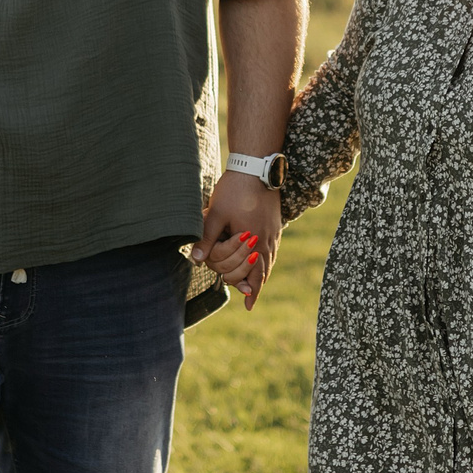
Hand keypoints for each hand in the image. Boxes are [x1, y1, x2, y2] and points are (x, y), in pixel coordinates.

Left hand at [196, 170, 281, 307]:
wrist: (256, 167)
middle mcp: (267, 240)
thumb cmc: (234, 190)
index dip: (251, 291)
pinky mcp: (275, 222)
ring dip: (263, 274)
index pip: (254, 274)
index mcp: (253, 241)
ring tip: (258, 284)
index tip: (248, 306)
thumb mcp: (215, 214)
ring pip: (271, 260)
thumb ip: (206, 239)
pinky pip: (273, 248)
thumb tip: (197, 261)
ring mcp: (274, 231)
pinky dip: (268, 259)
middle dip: (256, 285)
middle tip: (249, 296)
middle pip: (264, 271)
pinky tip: (263, 258)